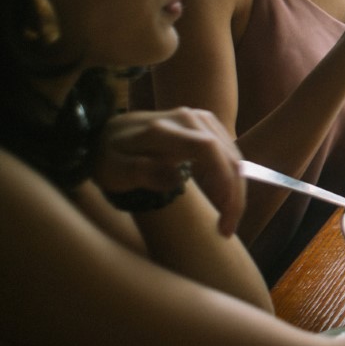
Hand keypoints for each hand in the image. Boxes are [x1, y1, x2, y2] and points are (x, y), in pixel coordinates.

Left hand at [91, 107, 244, 234]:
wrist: (107, 134)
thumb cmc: (109, 157)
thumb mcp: (114, 169)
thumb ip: (141, 171)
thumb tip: (177, 178)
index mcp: (164, 129)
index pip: (208, 149)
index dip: (224, 181)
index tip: (222, 217)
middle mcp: (188, 117)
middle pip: (228, 155)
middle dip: (235, 194)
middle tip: (227, 228)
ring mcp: (200, 118)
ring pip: (234, 155)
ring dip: (236, 189)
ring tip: (227, 219)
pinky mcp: (206, 124)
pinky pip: (229, 152)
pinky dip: (232, 178)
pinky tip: (223, 199)